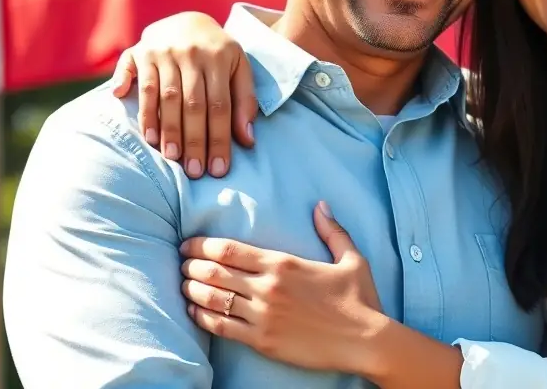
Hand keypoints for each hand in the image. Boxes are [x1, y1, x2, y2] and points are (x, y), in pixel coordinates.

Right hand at [111, 11, 257, 177]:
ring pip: (164, 96)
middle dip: (193, 140)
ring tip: (169, 156)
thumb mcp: (239, 68)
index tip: (218, 169)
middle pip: (192, 103)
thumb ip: (245, 101)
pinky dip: (141, 107)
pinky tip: (145, 133)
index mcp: (219, 57)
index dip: (219, 138)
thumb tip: (247, 140)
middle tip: (194, 171)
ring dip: (166, 128)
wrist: (188, 19)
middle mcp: (191, 53)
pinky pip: (138, 81)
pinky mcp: (140, 51)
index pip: (220, 105)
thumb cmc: (218, 52)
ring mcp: (163, 51)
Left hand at [180, 202, 385, 372]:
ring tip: (183, 285)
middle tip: (181, 263)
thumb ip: (333, 231)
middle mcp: (268, 287)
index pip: (229, 250)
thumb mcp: (351, 258)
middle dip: (191, 265)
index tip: (188, 244)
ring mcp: (263, 316)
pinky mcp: (262, 341)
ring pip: (213, 299)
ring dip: (192, 289)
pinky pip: (221, 328)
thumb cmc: (359, 299)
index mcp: (283, 263)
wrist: (365, 341)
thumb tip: (320, 206)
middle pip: (214, 272)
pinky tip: (194, 311)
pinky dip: (202, 317)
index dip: (202, 245)